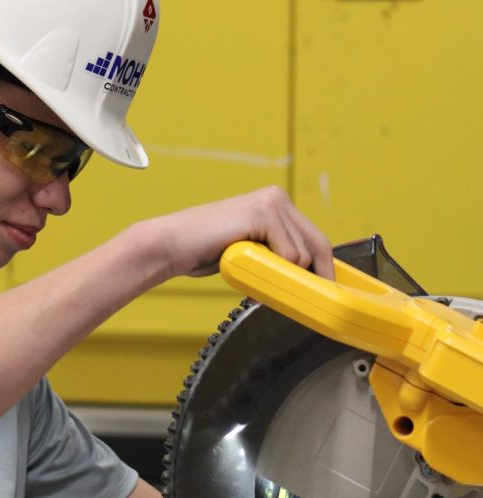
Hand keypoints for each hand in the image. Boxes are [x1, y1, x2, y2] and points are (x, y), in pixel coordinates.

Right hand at [157, 185, 333, 281]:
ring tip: (251, 279)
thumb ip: (275, 258)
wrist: (172, 245)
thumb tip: (304, 282)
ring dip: (279, 277)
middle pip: (318, 245)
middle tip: (304, 299)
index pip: (315, 240)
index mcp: (277, 204)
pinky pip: (287, 254)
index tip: (325, 291)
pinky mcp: (263, 212)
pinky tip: (247, 269)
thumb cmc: (205, 251)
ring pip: (301, 255)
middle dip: (315, 276)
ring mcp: (271, 202)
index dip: (323, 268)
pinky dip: (272, 271)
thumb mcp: (252, 254)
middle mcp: (278, 198)